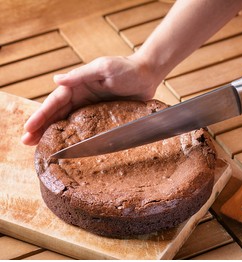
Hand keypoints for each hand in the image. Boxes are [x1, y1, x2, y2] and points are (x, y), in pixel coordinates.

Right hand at [22, 54, 159, 144]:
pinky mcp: (102, 115)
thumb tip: (56, 80)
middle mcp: (81, 96)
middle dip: (41, 127)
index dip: (41, 116)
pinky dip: (73, 135)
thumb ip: (81, 75)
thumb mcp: (103, 68)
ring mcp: (90, 106)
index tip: (28, 129)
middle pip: (57, 114)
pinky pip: (84, 127)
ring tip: (40, 147)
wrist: (148, 76)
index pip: (55, 101)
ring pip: (67, 121)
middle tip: (27, 143)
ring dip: (53, 133)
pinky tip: (67, 146)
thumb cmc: (127, 69)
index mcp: (78, 84)